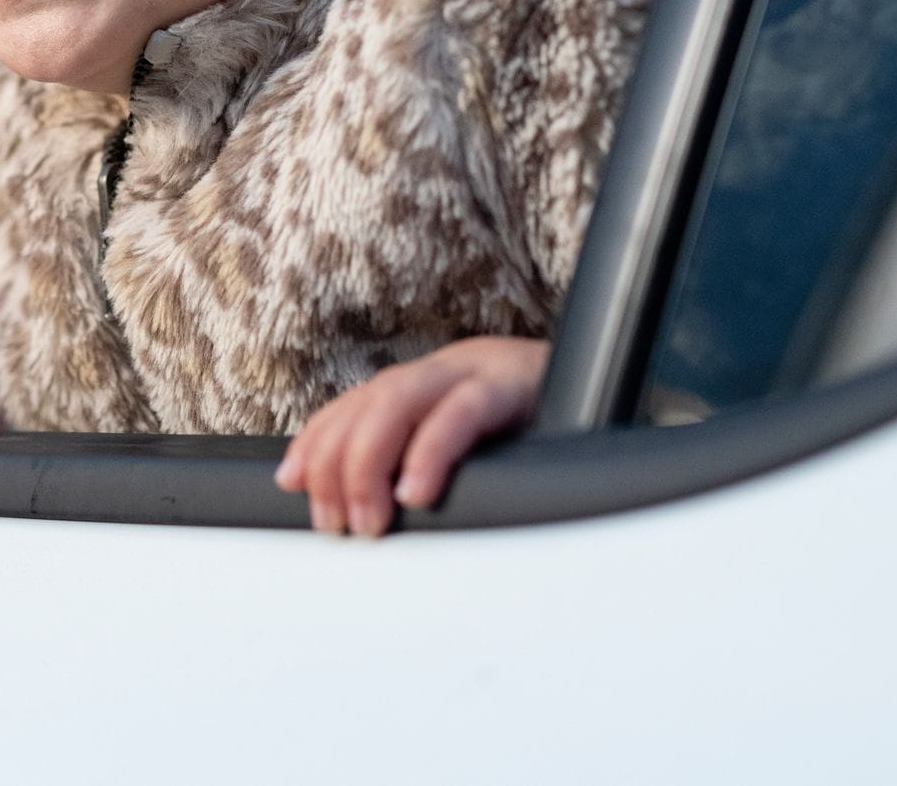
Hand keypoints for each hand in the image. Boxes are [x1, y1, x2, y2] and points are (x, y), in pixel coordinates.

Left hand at [275, 336, 548, 536]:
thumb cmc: (529, 435)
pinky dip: (431, 452)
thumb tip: (359, 513)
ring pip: (398, 401)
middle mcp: (440, 373)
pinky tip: (415, 491)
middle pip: (366, 404)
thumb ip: (415, 465)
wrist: (604, 388)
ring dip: (370, 462)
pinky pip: (462, 413)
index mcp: (423, 385)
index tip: (292, 486)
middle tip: (336, 524)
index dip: (313, 443)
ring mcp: (475, 372)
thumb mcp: (462, 450)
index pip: (350, 406)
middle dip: (336, 465)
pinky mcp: (512, 386)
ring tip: (368, 519)